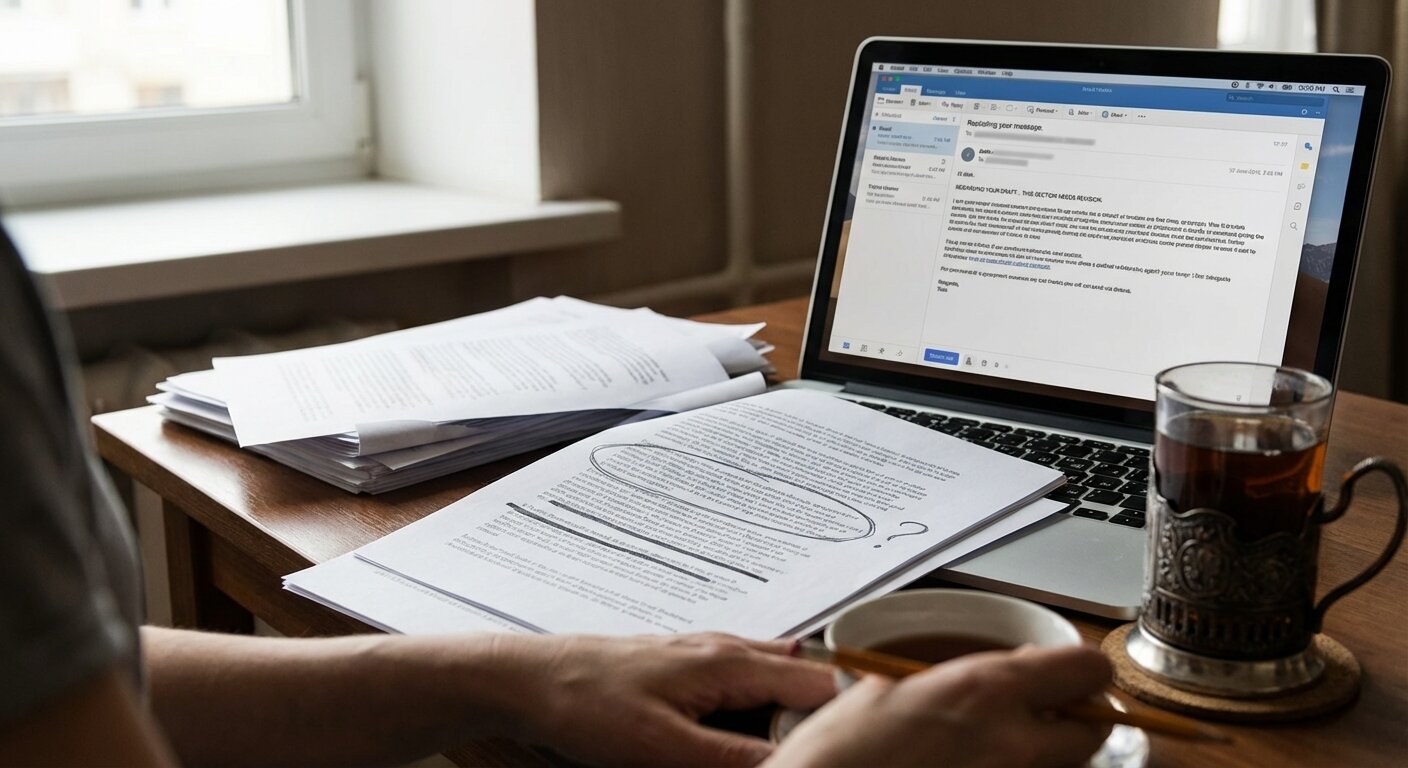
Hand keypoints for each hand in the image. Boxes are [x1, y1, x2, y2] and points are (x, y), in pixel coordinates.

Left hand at [503, 632, 835, 767]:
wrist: (529, 680)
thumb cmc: (584, 703)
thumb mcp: (662, 748)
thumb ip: (732, 759)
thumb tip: (790, 766)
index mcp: (730, 663)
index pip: (819, 685)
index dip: (843, 720)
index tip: (852, 750)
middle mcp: (727, 650)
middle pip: (805, 681)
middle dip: (824, 717)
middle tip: (831, 752)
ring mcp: (707, 654)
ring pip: (777, 680)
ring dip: (793, 711)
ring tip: (804, 744)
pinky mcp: (688, 668)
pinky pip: (747, 682)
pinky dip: (763, 705)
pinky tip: (756, 729)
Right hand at [764, 644, 1111, 767]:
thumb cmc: (837, 757)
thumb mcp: (886, 689)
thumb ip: (955, 680)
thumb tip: (990, 680)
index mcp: (985, 692)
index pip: (1086, 671)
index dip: (1082, 670)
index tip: (1070, 669)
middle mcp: (1013, 745)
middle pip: (1091, 731)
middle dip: (1071, 719)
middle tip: (1039, 712)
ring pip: (1062, 766)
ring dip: (1042, 752)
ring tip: (993, 744)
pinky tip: (973, 767)